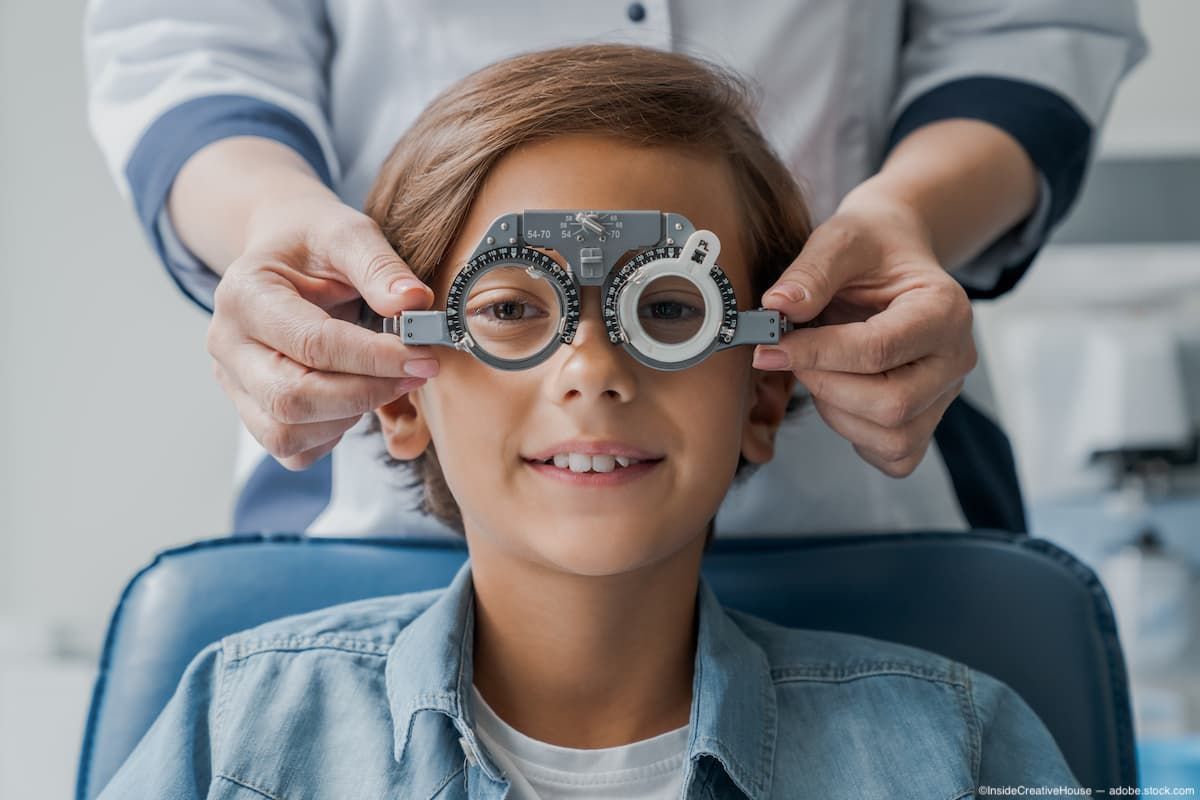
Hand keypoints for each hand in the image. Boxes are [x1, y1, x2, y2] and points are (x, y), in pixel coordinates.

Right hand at [206, 190, 439, 469]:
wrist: (283, 251)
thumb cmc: (314, 242)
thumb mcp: (346, 232)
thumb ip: (379, 266)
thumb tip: (414, 303)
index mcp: (244, 295)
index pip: (312, 344)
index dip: (375, 357)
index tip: (424, 357)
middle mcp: (227, 344)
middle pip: (291, 399)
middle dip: (365, 393)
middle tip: (415, 374)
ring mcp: (234, 382)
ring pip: (286, 434)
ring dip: (349, 416)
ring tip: (384, 381)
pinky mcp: (250, 408)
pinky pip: (291, 448)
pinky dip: (331, 433)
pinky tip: (356, 397)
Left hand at [752, 191, 975, 477]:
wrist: (892, 254)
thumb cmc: (870, 246)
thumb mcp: (840, 239)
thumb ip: (811, 272)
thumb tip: (778, 307)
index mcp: (945, 309)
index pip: (879, 350)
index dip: (816, 354)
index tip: (770, 346)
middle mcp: (955, 358)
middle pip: (892, 404)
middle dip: (826, 386)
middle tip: (791, 356)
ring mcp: (945, 394)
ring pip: (892, 438)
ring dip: (836, 412)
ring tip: (818, 369)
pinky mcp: (928, 419)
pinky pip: (895, 455)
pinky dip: (856, 435)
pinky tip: (838, 395)